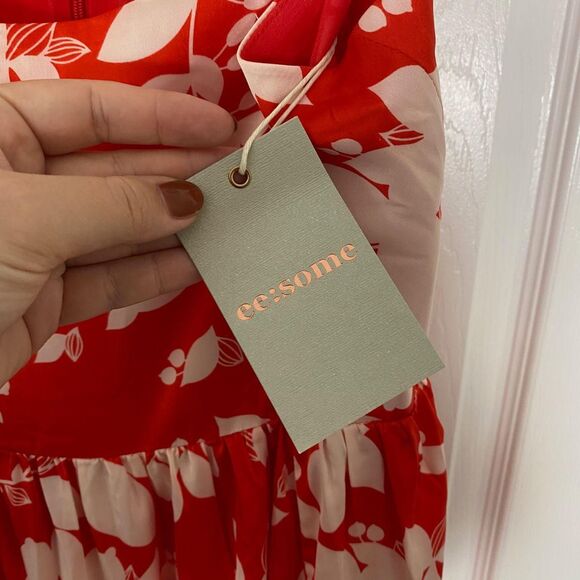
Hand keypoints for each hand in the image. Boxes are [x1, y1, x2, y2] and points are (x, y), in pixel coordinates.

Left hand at [0, 79, 235, 383]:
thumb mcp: (28, 218)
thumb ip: (115, 206)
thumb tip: (189, 199)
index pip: (91, 111)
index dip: (160, 117)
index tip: (220, 128)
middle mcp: (17, 184)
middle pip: (115, 171)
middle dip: (178, 174)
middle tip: (239, 178)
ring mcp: (35, 243)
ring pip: (119, 229)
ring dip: (175, 227)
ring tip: (233, 221)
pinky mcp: (46, 297)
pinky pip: (110, 278)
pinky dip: (153, 274)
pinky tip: (199, 262)